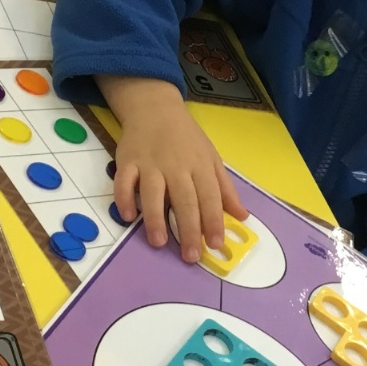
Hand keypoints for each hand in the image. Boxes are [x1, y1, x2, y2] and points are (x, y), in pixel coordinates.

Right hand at [97, 75, 245, 262]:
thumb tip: (243, 216)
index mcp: (200, 165)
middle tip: (190, 256)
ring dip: (155, 218)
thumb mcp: (212, 158)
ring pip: (153, 193)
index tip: (216, 245)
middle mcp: (176, 165)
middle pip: (184, 200)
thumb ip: (226, 189)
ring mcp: (150, 163)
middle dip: (188, 229)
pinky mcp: (127, 161)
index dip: (214, 221)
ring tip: (159, 242)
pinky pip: (123, 182)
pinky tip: (128, 216)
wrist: (155, 108)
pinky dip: (124, 198)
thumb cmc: (187, 139)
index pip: (210, 197)